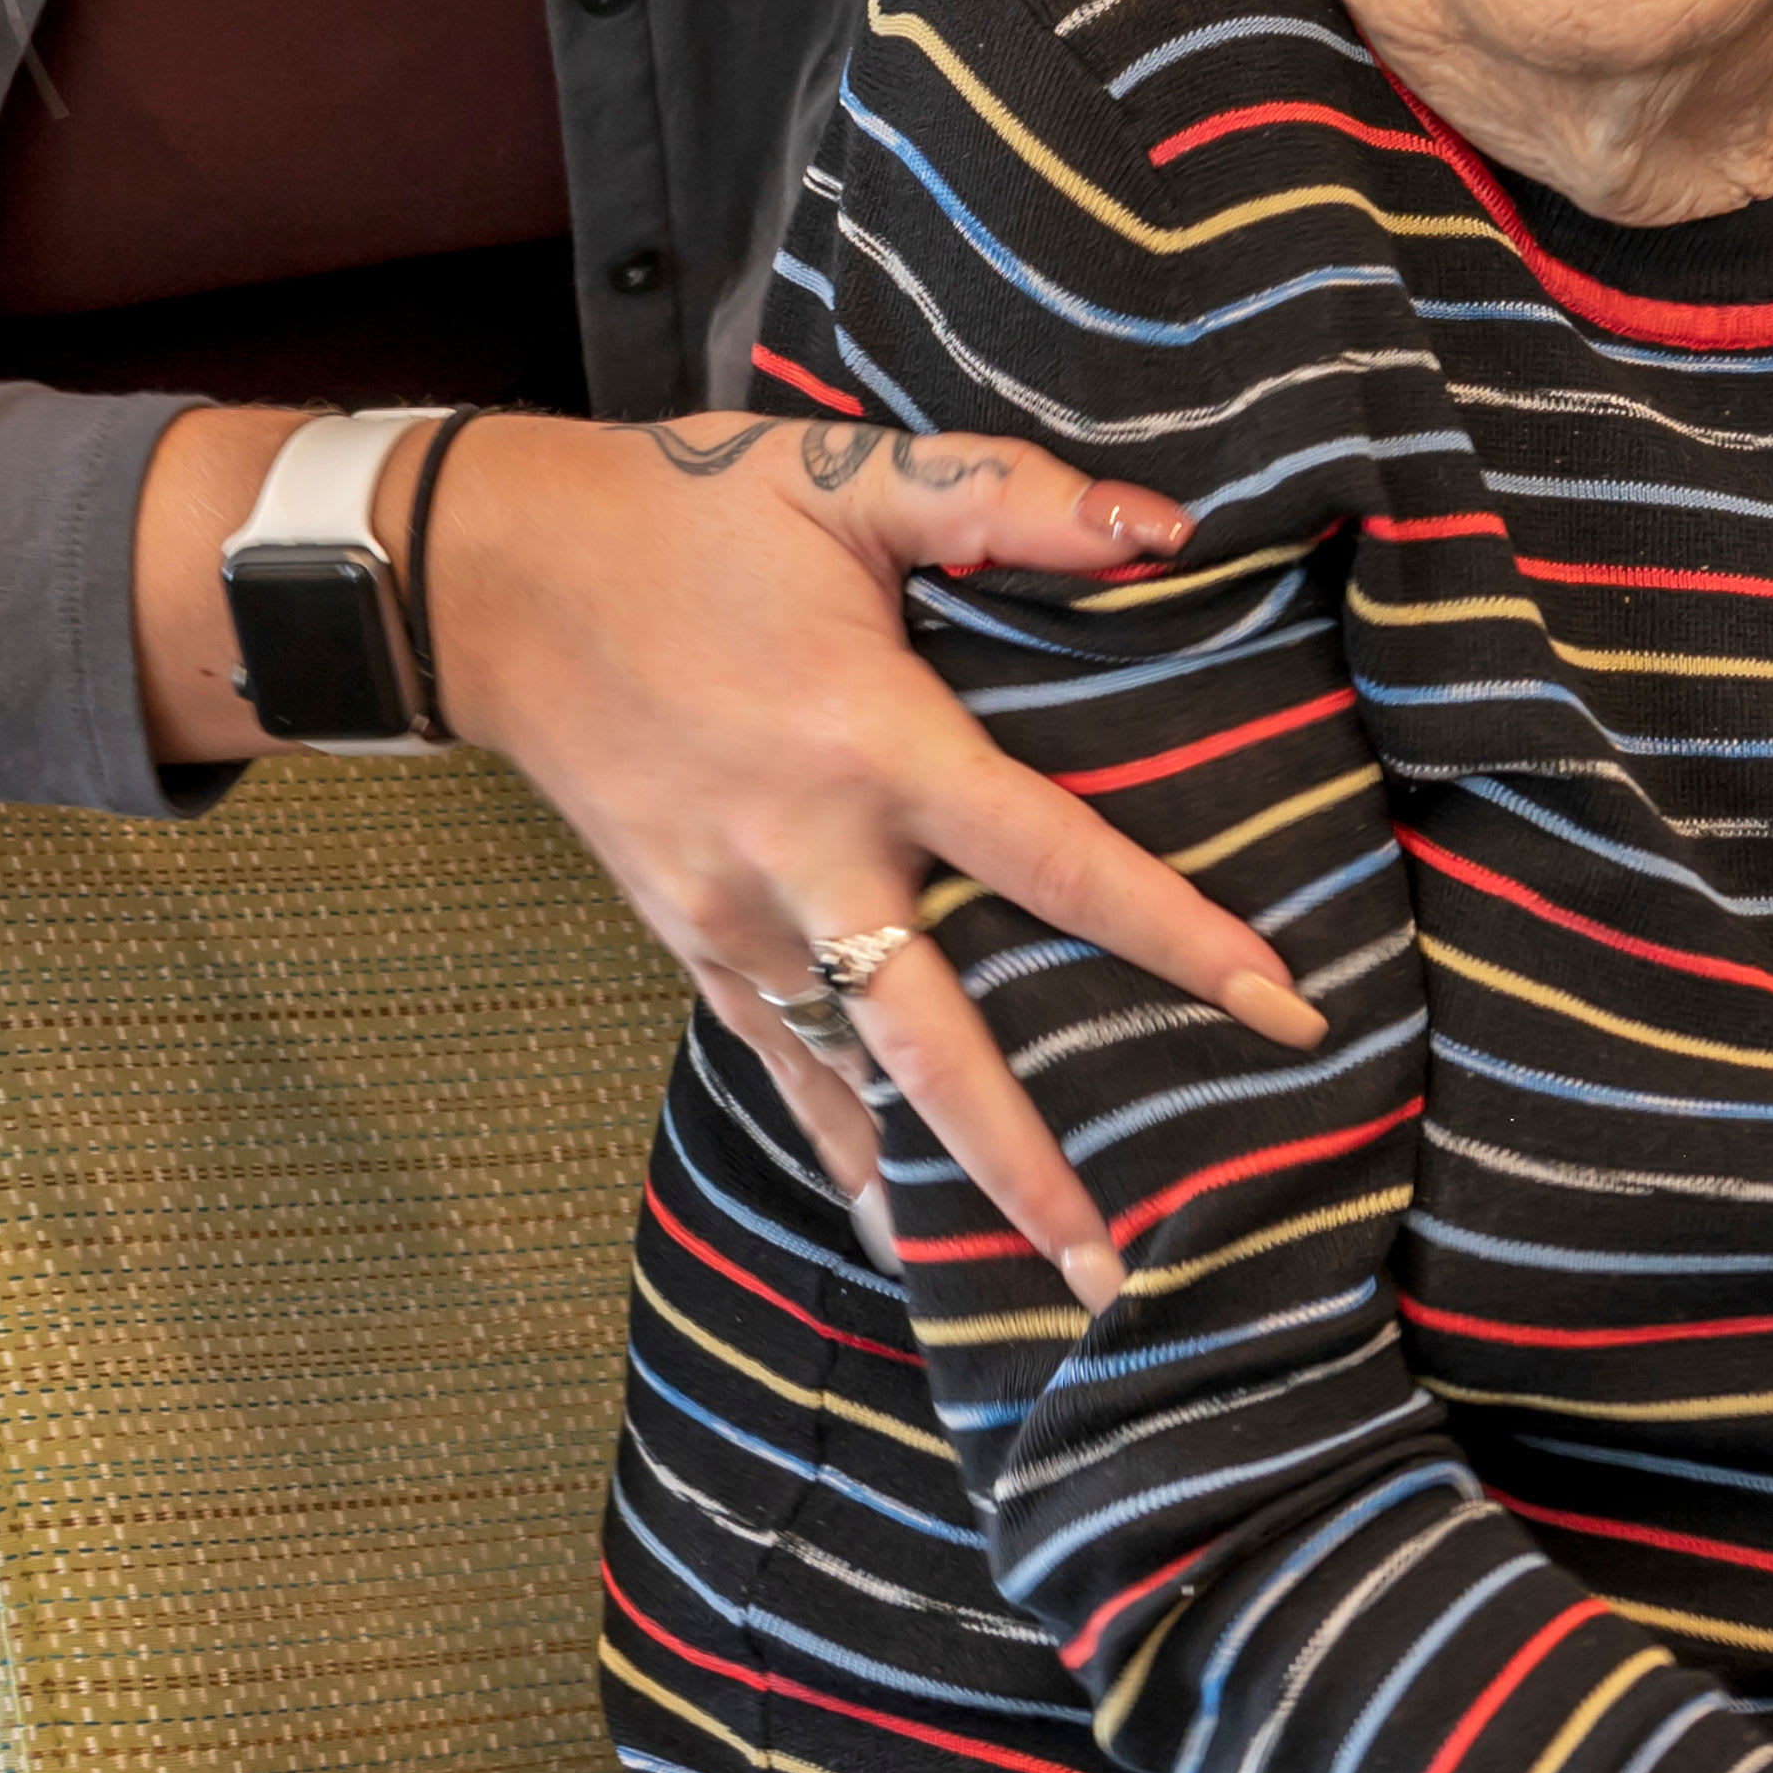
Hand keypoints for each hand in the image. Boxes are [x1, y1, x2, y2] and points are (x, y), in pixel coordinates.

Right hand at [421, 411, 1329, 1309]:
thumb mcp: (846, 479)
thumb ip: (1011, 498)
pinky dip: (842, 1147)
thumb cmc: (685, 516)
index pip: (1054, 860)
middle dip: (1030, 1166)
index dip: (1174, 935)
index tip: (1280, 1007)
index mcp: (870, 743)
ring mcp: (736, 919)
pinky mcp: (688, 944)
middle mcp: (807, 857)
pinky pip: (782, 1068)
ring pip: (857, 1085)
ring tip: (1024, 1293)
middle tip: (1117, 1274)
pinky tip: (894, 1219)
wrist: (492, 578)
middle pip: (940, 1047)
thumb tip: (1170, 524)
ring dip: (939, 1186)